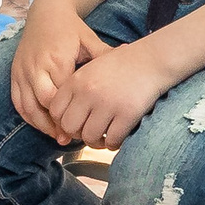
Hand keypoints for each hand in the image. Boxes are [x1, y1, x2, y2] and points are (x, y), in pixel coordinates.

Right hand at [11, 5, 109, 139]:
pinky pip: (18, 102)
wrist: (45, 12)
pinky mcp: (14, 74)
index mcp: (56, 60)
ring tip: (61, 137)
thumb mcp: (90, 40)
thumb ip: (106, 56)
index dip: (74, 114)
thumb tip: (130, 62)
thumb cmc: (70, 28)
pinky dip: (29, 117)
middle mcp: (36, 67)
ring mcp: (22, 71)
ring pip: (29, 107)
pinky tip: (43, 126)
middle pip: (45, 103)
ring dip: (43, 125)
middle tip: (75, 137)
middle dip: (59, 123)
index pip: (63, 96)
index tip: (88, 128)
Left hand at [50, 39, 179, 149]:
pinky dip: (113, 143)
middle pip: (69, 127)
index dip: (62, 122)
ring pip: (90, 137)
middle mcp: (88, 93)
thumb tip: (64, 122)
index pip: (55, 111)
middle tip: (89, 132)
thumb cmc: (120, 67)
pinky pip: (112, 140)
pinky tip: (118, 137)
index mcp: (76, 81)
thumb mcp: (90, 70)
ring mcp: (107, 104)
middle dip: (78, 134)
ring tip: (104, 136)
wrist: (149, 61)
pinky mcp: (127, 114)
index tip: (74, 123)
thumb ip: (76, 91)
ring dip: (97, 142)